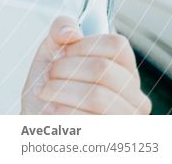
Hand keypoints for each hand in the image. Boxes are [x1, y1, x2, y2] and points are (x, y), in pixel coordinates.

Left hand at [20, 15, 150, 114]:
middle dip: (63, 69)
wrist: (37, 121)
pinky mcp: (113, 139)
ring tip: (46, 94)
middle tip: (48, 77)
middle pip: (102, 69)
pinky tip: (52, 112)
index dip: (81, 46)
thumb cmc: (49, 88)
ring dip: (59, 92)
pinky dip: (62, 113)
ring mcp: (127, 120)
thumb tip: (71, 32)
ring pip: (97, 96)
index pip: (116, 45)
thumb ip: (61, 30)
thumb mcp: (50, 52)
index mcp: (123, 69)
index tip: (62, 54)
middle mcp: (134, 96)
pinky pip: (89, 122)